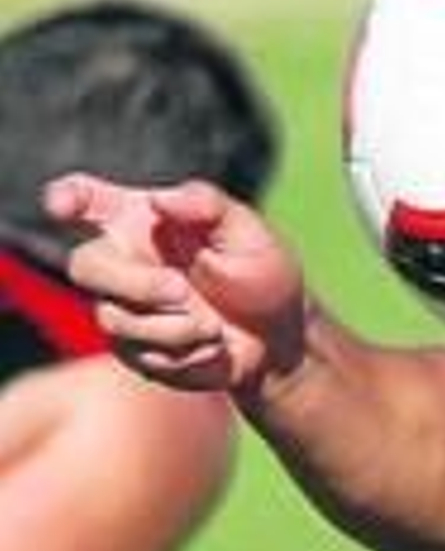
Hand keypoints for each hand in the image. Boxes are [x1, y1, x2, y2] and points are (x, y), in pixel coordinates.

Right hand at [45, 174, 306, 395]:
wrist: (277, 338)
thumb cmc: (261, 273)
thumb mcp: (249, 233)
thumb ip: (207, 206)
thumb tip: (161, 199)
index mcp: (143, 219)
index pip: (87, 199)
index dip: (67, 197)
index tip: (62, 203)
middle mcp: (123, 259)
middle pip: (85, 265)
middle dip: (135, 283)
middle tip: (181, 292)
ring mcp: (121, 306)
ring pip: (114, 318)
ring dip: (173, 326)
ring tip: (214, 325)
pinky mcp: (130, 347)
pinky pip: (140, 353)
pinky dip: (184, 352)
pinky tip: (210, 345)